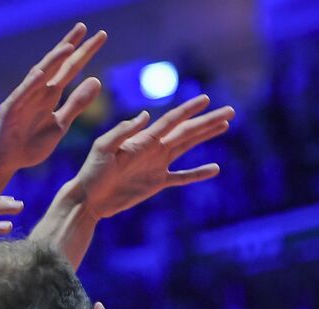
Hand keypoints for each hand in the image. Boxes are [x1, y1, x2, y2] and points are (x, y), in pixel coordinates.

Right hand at [0, 23, 106, 176]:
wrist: (8, 162)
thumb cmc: (31, 144)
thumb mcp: (60, 124)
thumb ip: (76, 104)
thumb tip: (97, 80)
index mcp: (50, 95)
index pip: (70, 68)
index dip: (83, 52)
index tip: (100, 36)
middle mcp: (37, 92)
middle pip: (55, 65)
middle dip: (69, 46)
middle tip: (83, 26)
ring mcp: (23, 99)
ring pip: (39, 76)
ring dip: (52, 62)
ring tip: (68, 48)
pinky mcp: (10, 111)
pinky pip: (21, 96)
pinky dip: (30, 85)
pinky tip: (40, 74)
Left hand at [67, 95, 232, 219]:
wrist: (88, 198)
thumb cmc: (91, 171)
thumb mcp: (102, 148)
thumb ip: (122, 132)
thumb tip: (146, 115)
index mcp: (142, 139)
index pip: (170, 121)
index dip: (188, 110)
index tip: (205, 99)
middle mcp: (153, 148)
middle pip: (186, 131)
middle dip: (207, 121)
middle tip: (230, 111)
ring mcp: (157, 165)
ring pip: (187, 147)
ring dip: (206, 136)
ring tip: (224, 125)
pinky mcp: (156, 183)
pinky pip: (181, 177)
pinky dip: (197, 173)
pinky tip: (214, 169)